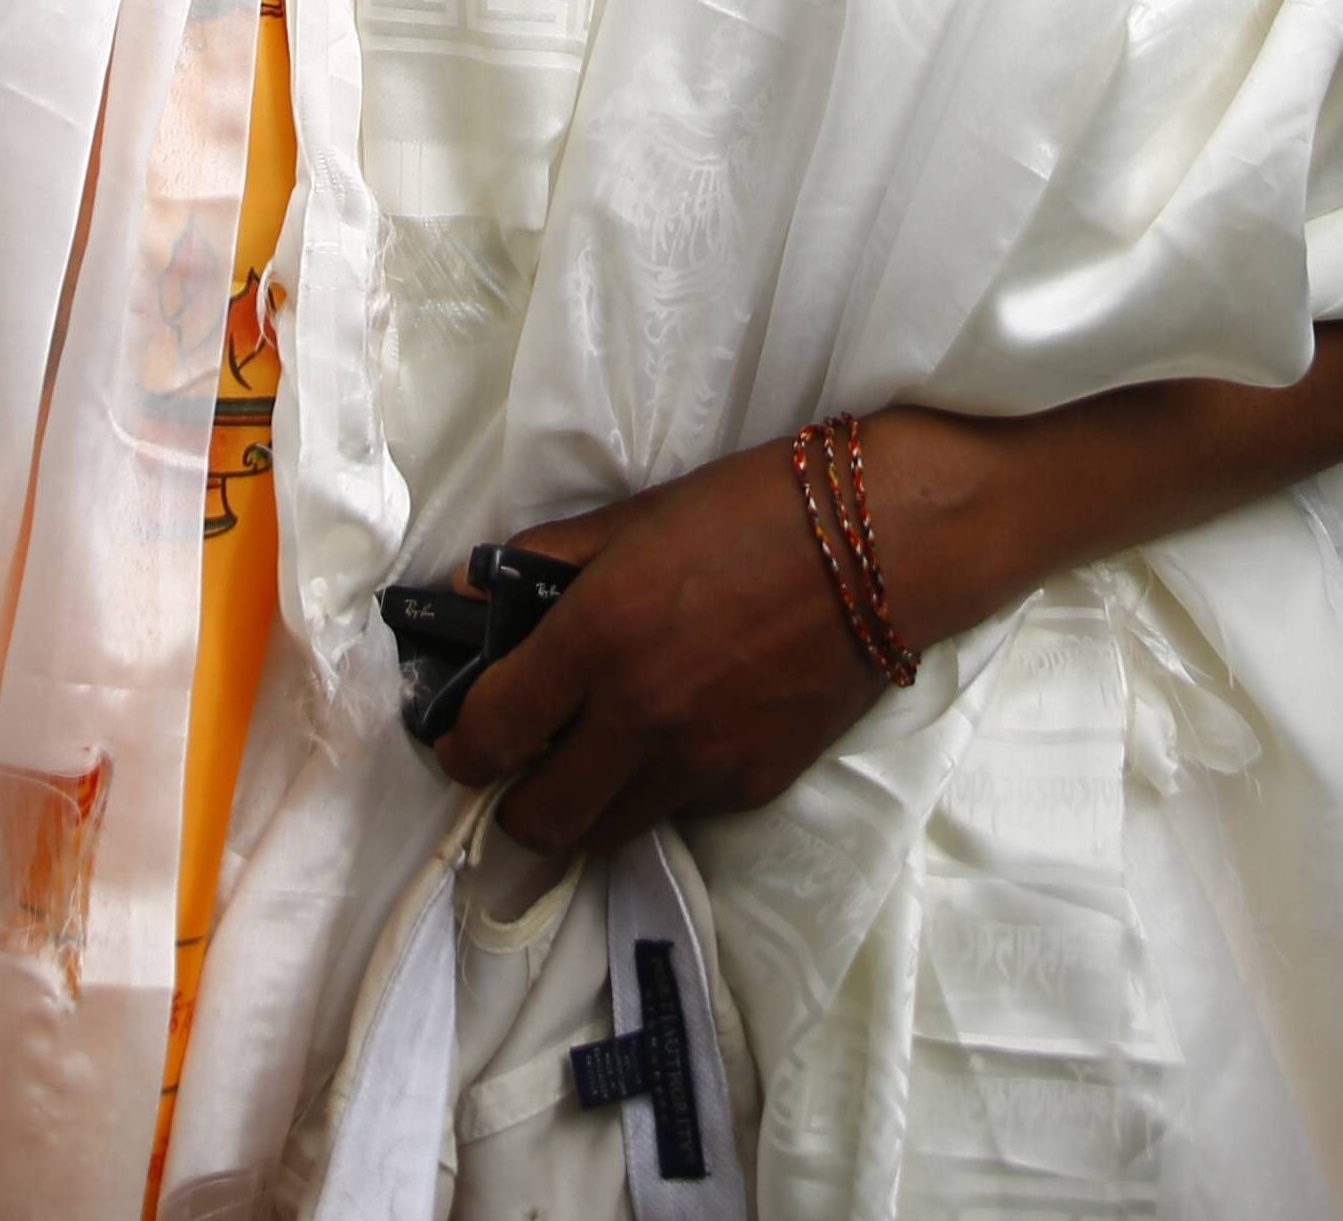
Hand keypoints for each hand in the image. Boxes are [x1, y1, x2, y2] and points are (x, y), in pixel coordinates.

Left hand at [437, 437, 897, 860]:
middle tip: (523, 766)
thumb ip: (541, 561)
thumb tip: (460, 591)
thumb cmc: (753, 509)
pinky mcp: (753, 786)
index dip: (458, 748)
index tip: (460, 739)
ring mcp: (700, 762)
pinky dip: (660, 790)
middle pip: (537, 823)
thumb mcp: (634, 518)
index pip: (488, 737)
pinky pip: (679, 812)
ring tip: (595, 760)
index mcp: (597, 639)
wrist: (883, 545)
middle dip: (513, 805)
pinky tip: (677, 738)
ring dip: (585, 808)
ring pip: (606, 833)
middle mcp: (639, 717)